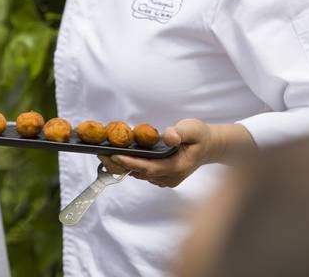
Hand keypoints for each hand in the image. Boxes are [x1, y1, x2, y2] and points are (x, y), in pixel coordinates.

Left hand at [99, 120, 253, 188]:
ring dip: (121, 165)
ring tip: (103, 153)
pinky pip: (142, 172)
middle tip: (100, 153)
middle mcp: (169, 178)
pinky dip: (129, 165)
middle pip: (140, 173)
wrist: (209, 146)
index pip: (149, 167)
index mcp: (177, 167)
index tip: (114, 155)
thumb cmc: (200, 136)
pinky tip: (116, 155)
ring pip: (139, 174)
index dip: (130, 162)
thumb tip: (168, 136)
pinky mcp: (161, 177)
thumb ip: (180, 132)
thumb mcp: (193, 128)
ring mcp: (165, 180)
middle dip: (119, 164)